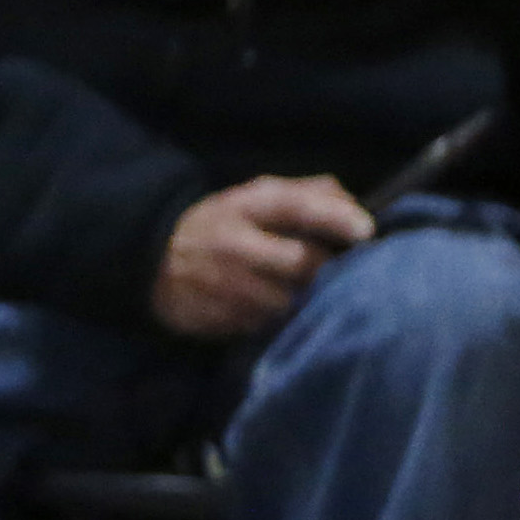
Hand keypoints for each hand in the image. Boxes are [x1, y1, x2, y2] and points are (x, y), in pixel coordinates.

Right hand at [155, 175, 372, 342]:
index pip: (295, 207)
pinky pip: (268, 325)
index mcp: (244, 206)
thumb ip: (308, 194)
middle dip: (328, 269)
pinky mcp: (218, 319)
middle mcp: (233, 245)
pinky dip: (280, 319)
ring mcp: (224, 287)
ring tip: (303, 290)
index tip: (367, 230)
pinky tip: (276, 307)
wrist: (153, 259)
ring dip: (305, 299)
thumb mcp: (257, 198)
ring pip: (290, 301)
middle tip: (341, 271)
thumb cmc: (226, 225)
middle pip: (304, 264)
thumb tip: (356, 206)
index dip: (335, 218)